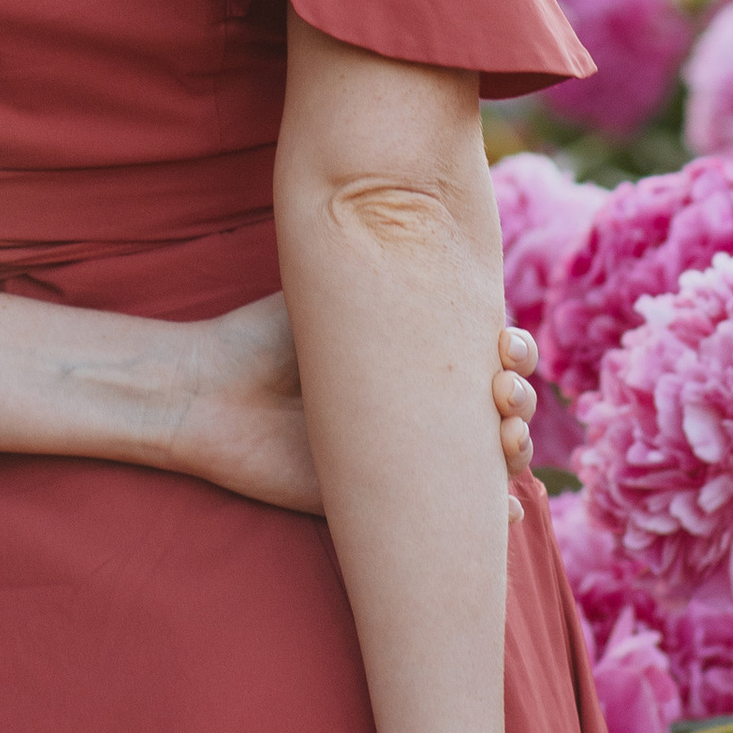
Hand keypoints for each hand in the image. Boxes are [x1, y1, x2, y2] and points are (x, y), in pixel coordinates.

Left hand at [167, 306, 541, 516]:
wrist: (212, 395)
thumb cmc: (265, 336)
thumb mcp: (335, 293)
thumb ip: (391, 271)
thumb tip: (437, 216)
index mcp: (414, 354)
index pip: (490, 353)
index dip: (516, 353)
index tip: (505, 344)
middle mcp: (418, 402)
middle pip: (503, 405)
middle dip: (521, 399)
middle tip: (503, 392)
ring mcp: (406, 452)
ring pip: (490, 459)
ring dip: (515, 452)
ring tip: (504, 442)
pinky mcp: (383, 500)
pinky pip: (451, 515)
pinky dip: (491, 516)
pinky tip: (504, 509)